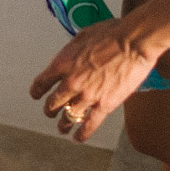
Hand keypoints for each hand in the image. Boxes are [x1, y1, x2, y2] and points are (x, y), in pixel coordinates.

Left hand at [29, 19, 160, 141]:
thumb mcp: (84, 35)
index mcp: (63, 62)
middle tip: (50, 112)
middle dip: (50, 109)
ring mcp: (87, 96)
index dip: (37, 90)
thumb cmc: (113, 33)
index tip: (36, 94)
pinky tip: (78, 138)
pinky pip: (88, 125)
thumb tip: (70, 58)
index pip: (42, 82)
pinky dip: (82, 134)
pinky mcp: (104, 105)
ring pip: (68, 117)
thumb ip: (73, 51)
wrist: (133, 42)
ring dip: (63, 124)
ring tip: (62, 128)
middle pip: (53, 103)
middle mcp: (71, 82)